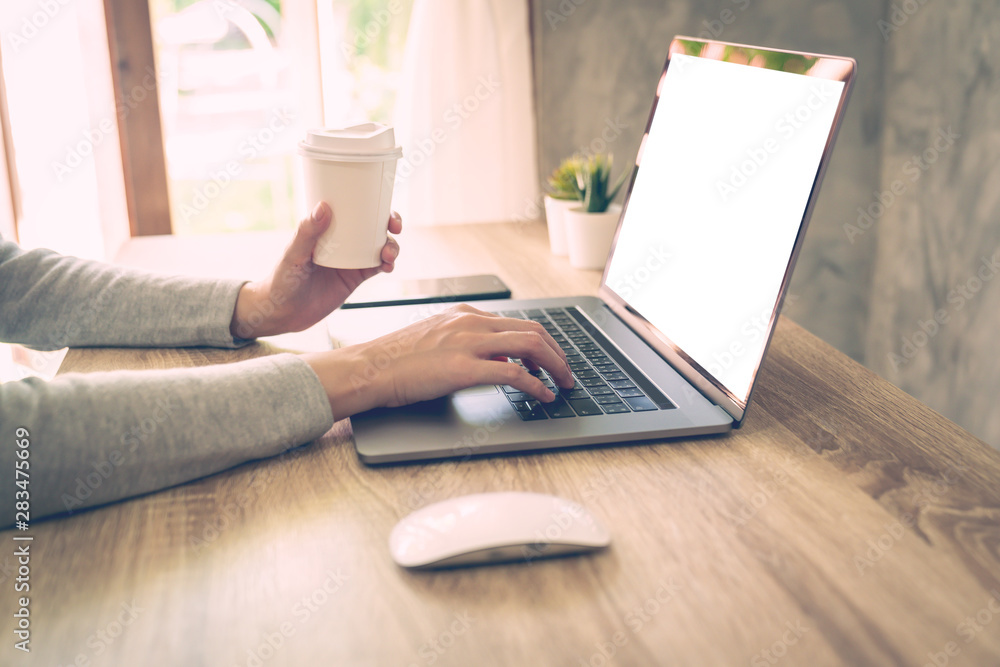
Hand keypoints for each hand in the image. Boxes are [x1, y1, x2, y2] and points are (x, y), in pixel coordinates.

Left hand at [230, 202, 401, 338]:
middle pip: (373, 225)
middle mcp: (342, 240)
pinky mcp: (356, 278)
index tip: (382, 204)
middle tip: (394, 227)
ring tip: (388, 255)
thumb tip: (323, 206)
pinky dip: (387, 264)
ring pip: (380, 246)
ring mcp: (351, 259)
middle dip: (390, 223)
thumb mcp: (293, 255)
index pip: (352, 208)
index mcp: (327, 228)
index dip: (372, 203)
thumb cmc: (281, 279)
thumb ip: (307, 232)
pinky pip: (377, 267)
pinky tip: (388, 266)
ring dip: (391, 246)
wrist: (283, 313)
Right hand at [302, 304, 575, 420]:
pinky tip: (543, 397)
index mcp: (465, 315)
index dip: (544, 343)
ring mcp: (468, 344)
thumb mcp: (435, 341)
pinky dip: (536, 386)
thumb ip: (465, 345)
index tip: (552, 360)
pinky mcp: (462, 368)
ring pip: (531, 346)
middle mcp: (471, 323)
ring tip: (563, 385)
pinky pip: (513, 374)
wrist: (367, 369)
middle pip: (534, 331)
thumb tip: (496, 361)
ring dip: (555, 368)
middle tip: (567, 374)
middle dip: (558, 354)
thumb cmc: (394, 362)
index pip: (519, 323)